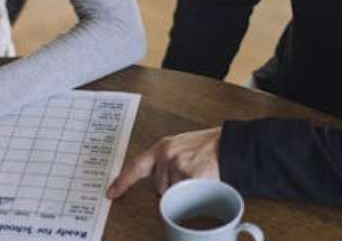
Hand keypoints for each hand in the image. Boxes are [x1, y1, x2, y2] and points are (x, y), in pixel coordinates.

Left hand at [107, 127, 221, 198]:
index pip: (136, 166)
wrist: (230, 145)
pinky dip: (195, 193)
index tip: (111, 192)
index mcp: (162, 148)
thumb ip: (166, 161)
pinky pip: (187, 196)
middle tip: (188, 175)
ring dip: (183, 192)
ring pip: (173, 194)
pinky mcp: (191, 177)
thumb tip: (158, 181)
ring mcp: (178, 166)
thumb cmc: (208, 147)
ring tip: (197, 176)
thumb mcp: (181, 147)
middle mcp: (167, 156)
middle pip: (159, 187)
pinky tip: (202, 181)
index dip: (122, 181)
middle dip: (171, 187)